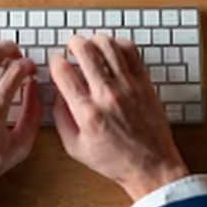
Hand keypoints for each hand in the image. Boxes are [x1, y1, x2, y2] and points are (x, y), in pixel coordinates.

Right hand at [50, 34, 189, 201]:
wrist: (151, 165)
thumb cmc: (115, 160)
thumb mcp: (75, 147)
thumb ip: (61, 118)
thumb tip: (57, 92)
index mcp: (87, 113)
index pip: (63, 72)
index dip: (55, 60)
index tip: (56, 61)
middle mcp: (107, 95)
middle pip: (85, 51)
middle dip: (73, 43)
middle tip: (72, 47)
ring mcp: (128, 86)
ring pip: (108, 45)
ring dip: (94, 40)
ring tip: (91, 46)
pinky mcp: (144, 82)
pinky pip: (131, 50)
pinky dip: (118, 44)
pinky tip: (112, 50)